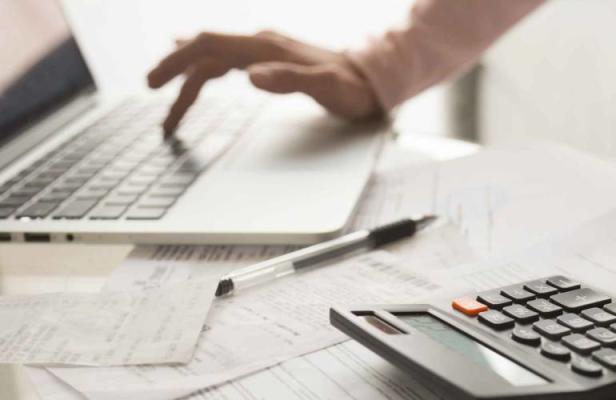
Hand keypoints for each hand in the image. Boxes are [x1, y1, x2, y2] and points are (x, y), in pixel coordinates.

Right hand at [147, 31, 380, 135]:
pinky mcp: (269, 59)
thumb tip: (250, 77)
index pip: (207, 46)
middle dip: (172, 73)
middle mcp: (260, 43)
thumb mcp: (326, 88)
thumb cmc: (352, 88)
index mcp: (265, 47)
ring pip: (213, 58)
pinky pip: (226, 60)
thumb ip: (290, 80)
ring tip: (168, 108)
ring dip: (187, 80)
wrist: (373, 79)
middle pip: (203, 50)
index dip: (176, 62)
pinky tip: (194, 70)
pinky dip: (204, 68)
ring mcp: (264, 50)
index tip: (152, 85)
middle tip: (153, 103)